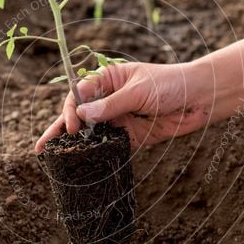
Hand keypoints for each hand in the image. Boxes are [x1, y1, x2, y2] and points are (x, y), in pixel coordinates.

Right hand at [35, 62, 209, 151]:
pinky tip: (81, 164)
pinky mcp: (130, 136)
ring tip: (52, 158)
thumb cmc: (171, 84)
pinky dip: (95, 154)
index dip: (72, 110)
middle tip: (42, 148)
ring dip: (74, 144)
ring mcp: (118, 118)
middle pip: (79, 115)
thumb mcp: (139, 91)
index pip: (80, 94)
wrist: (201, 99)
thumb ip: (111, 105)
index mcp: (108, 79)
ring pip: (90, 132)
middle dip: (60, 130)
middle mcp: (109, 99)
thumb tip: (81, 115)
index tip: (73, 126)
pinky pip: (108, 146)